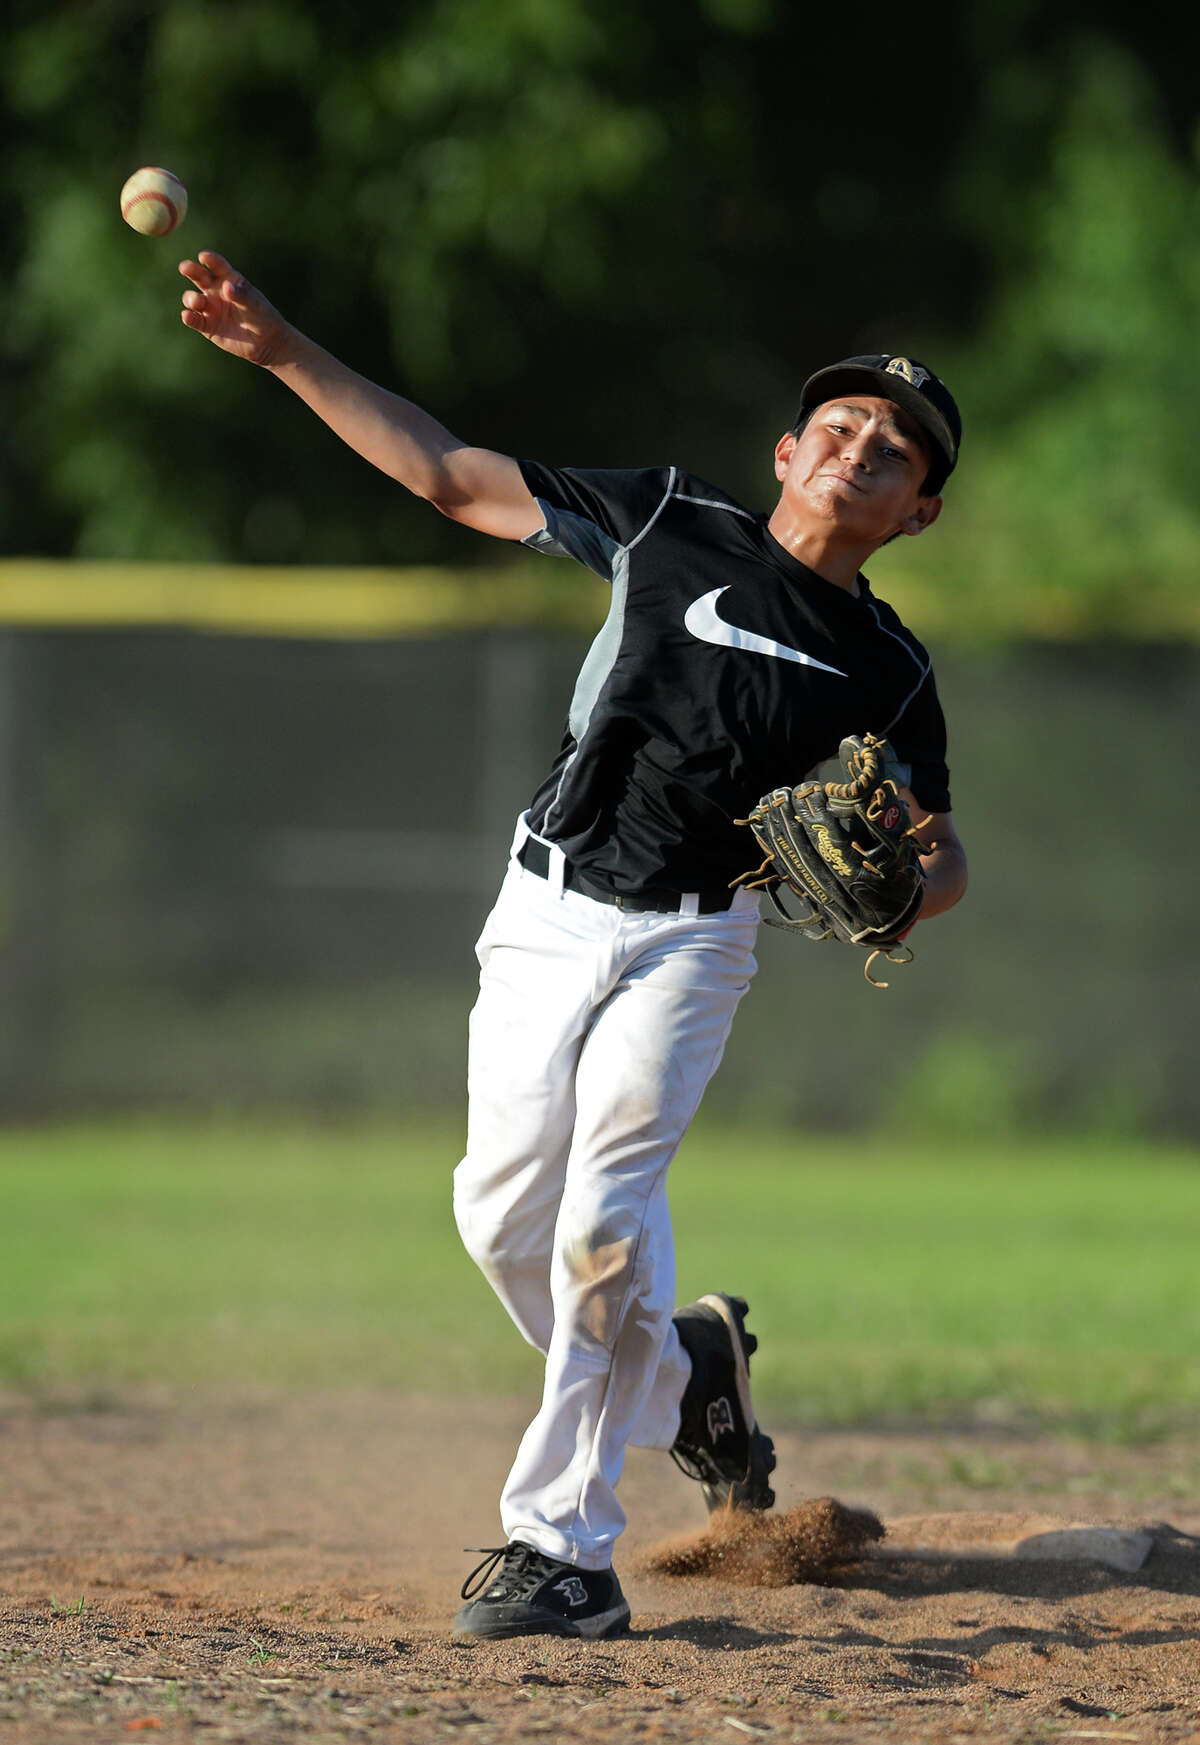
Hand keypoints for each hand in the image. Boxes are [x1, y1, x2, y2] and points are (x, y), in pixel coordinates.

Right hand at [178, 251, 290, 367]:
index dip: (210, 259)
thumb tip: (226, 286)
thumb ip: (241, 295)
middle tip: (185, 267)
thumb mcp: (255, 304)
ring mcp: (210, 308)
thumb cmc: (262, 316)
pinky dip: (189, 317)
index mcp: (228, 279)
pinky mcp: (207, 326)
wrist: (265, 342)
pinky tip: (187, 316)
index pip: (217, 265)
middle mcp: (215, 291)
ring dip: (191, 298)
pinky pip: (194, 320)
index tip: (203, 256)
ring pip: (192, 299)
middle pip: (198, 276)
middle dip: (190, 270)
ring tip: (198, 301)